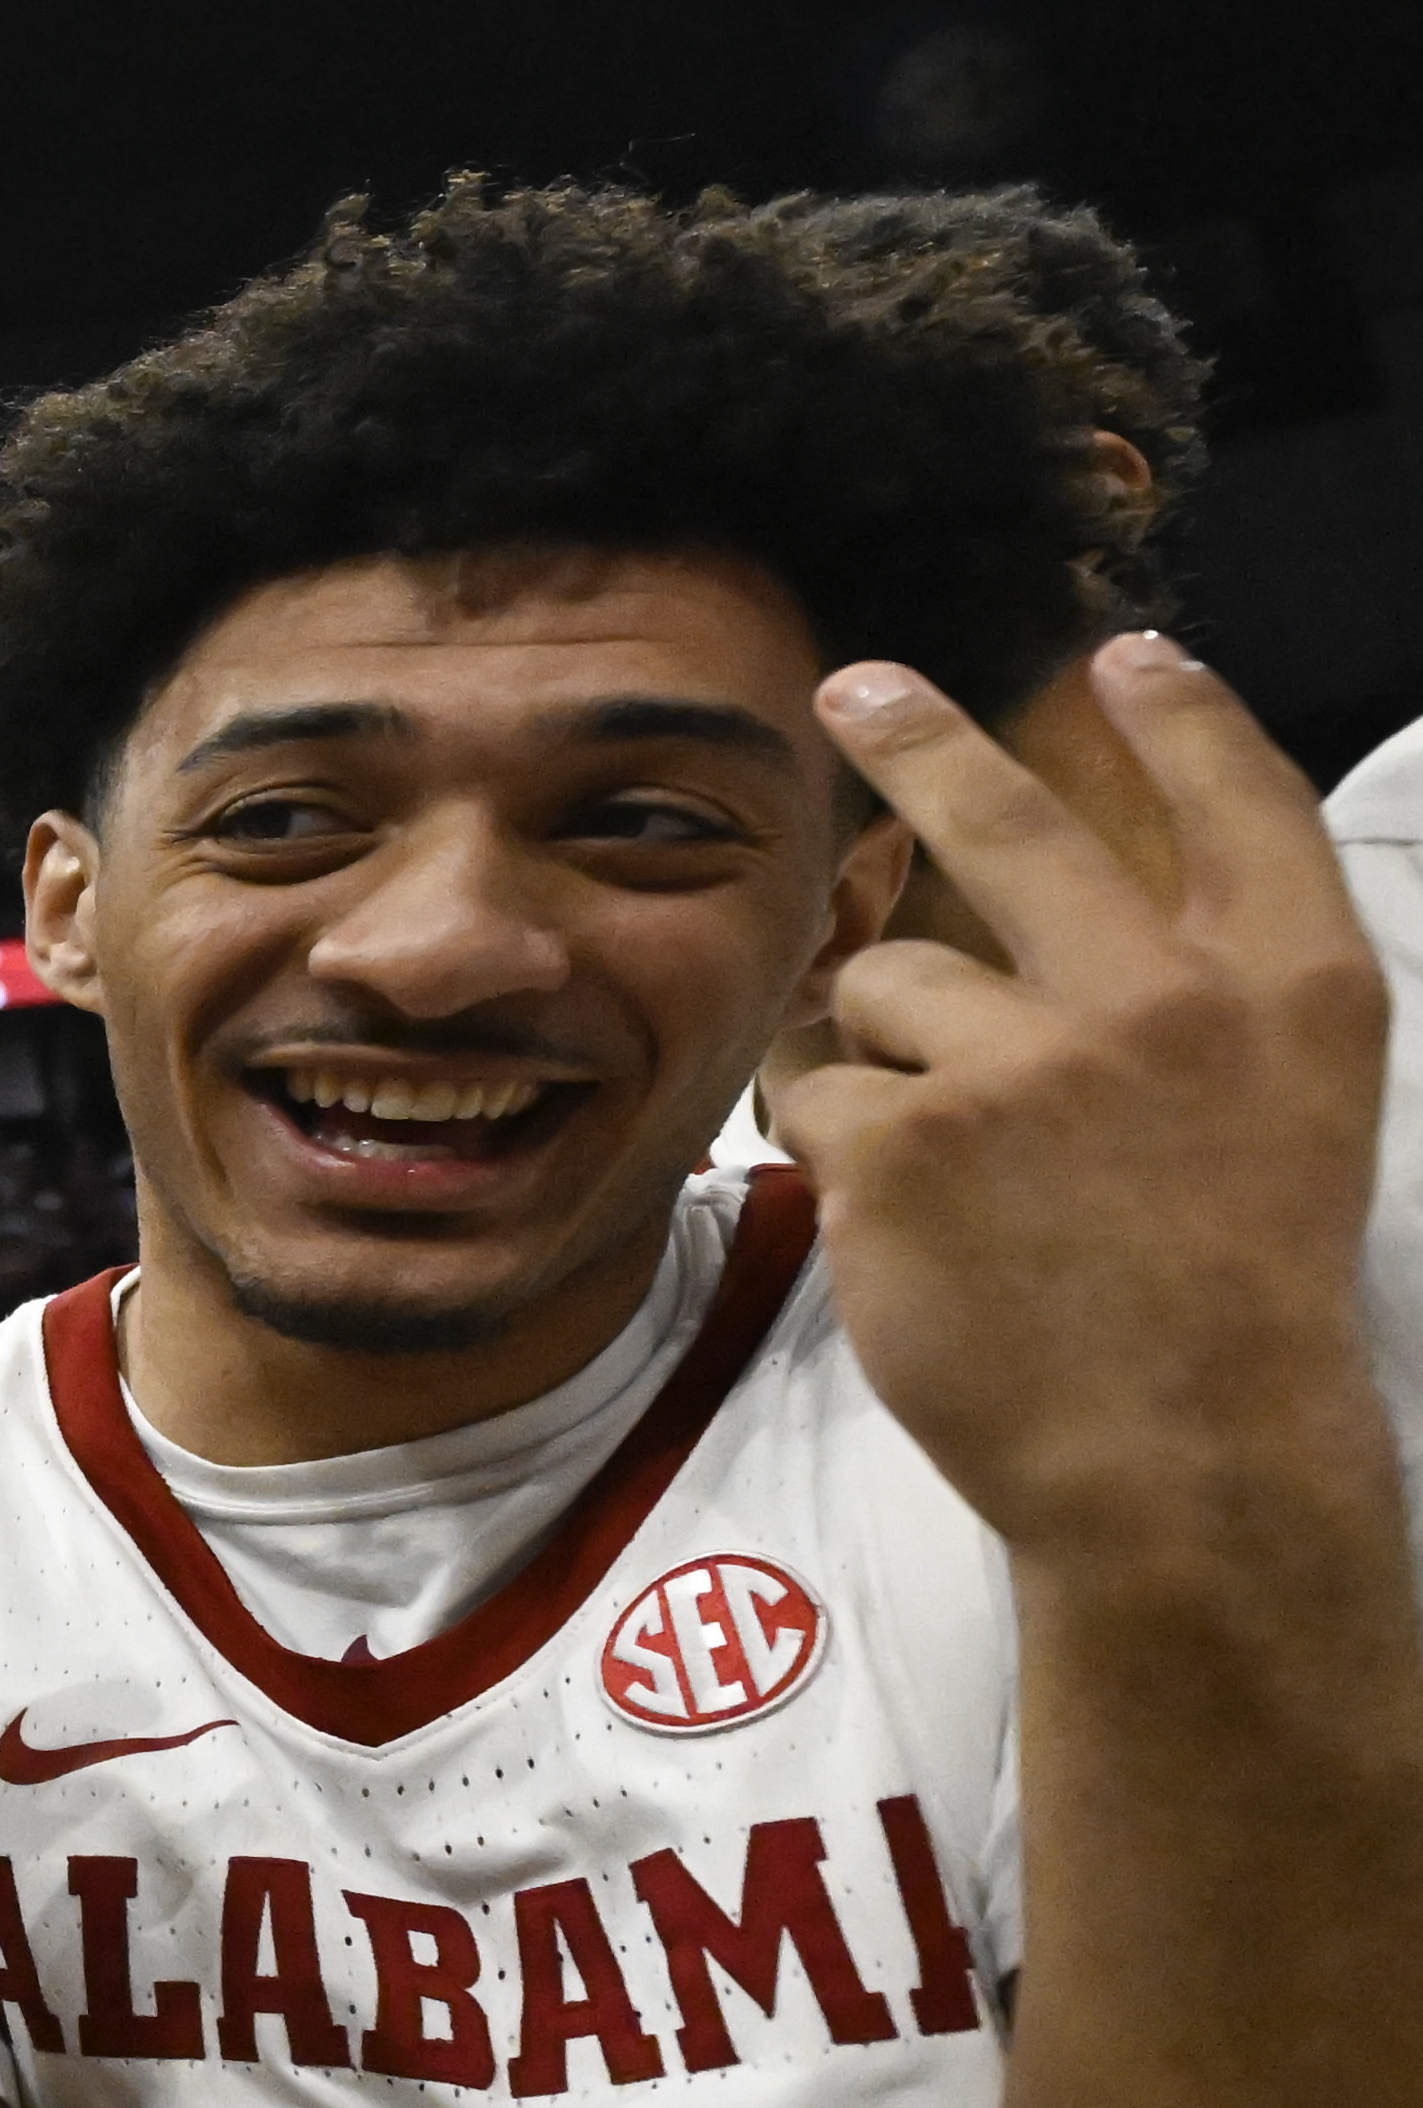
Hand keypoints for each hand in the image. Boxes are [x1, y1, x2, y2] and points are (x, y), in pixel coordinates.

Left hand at [783, 634, 1397, 1555]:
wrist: (1182, 1454)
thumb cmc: (1230, 1305)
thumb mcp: (1292, 1115)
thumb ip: (1208, 996)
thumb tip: (1102, 909)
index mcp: (1290, 987)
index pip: (1239, 800)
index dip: (1181, 715)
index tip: (1124, 653)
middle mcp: (1162, 996)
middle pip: (1017, 820)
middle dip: (921, 736)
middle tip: (856, 685)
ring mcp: (1025, 1059)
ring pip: (887, 986)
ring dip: (882, 1050)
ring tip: (948, 1165)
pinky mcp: (906, 1135)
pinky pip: (817, 1088)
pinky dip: (828, 1138)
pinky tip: (893, 1210)